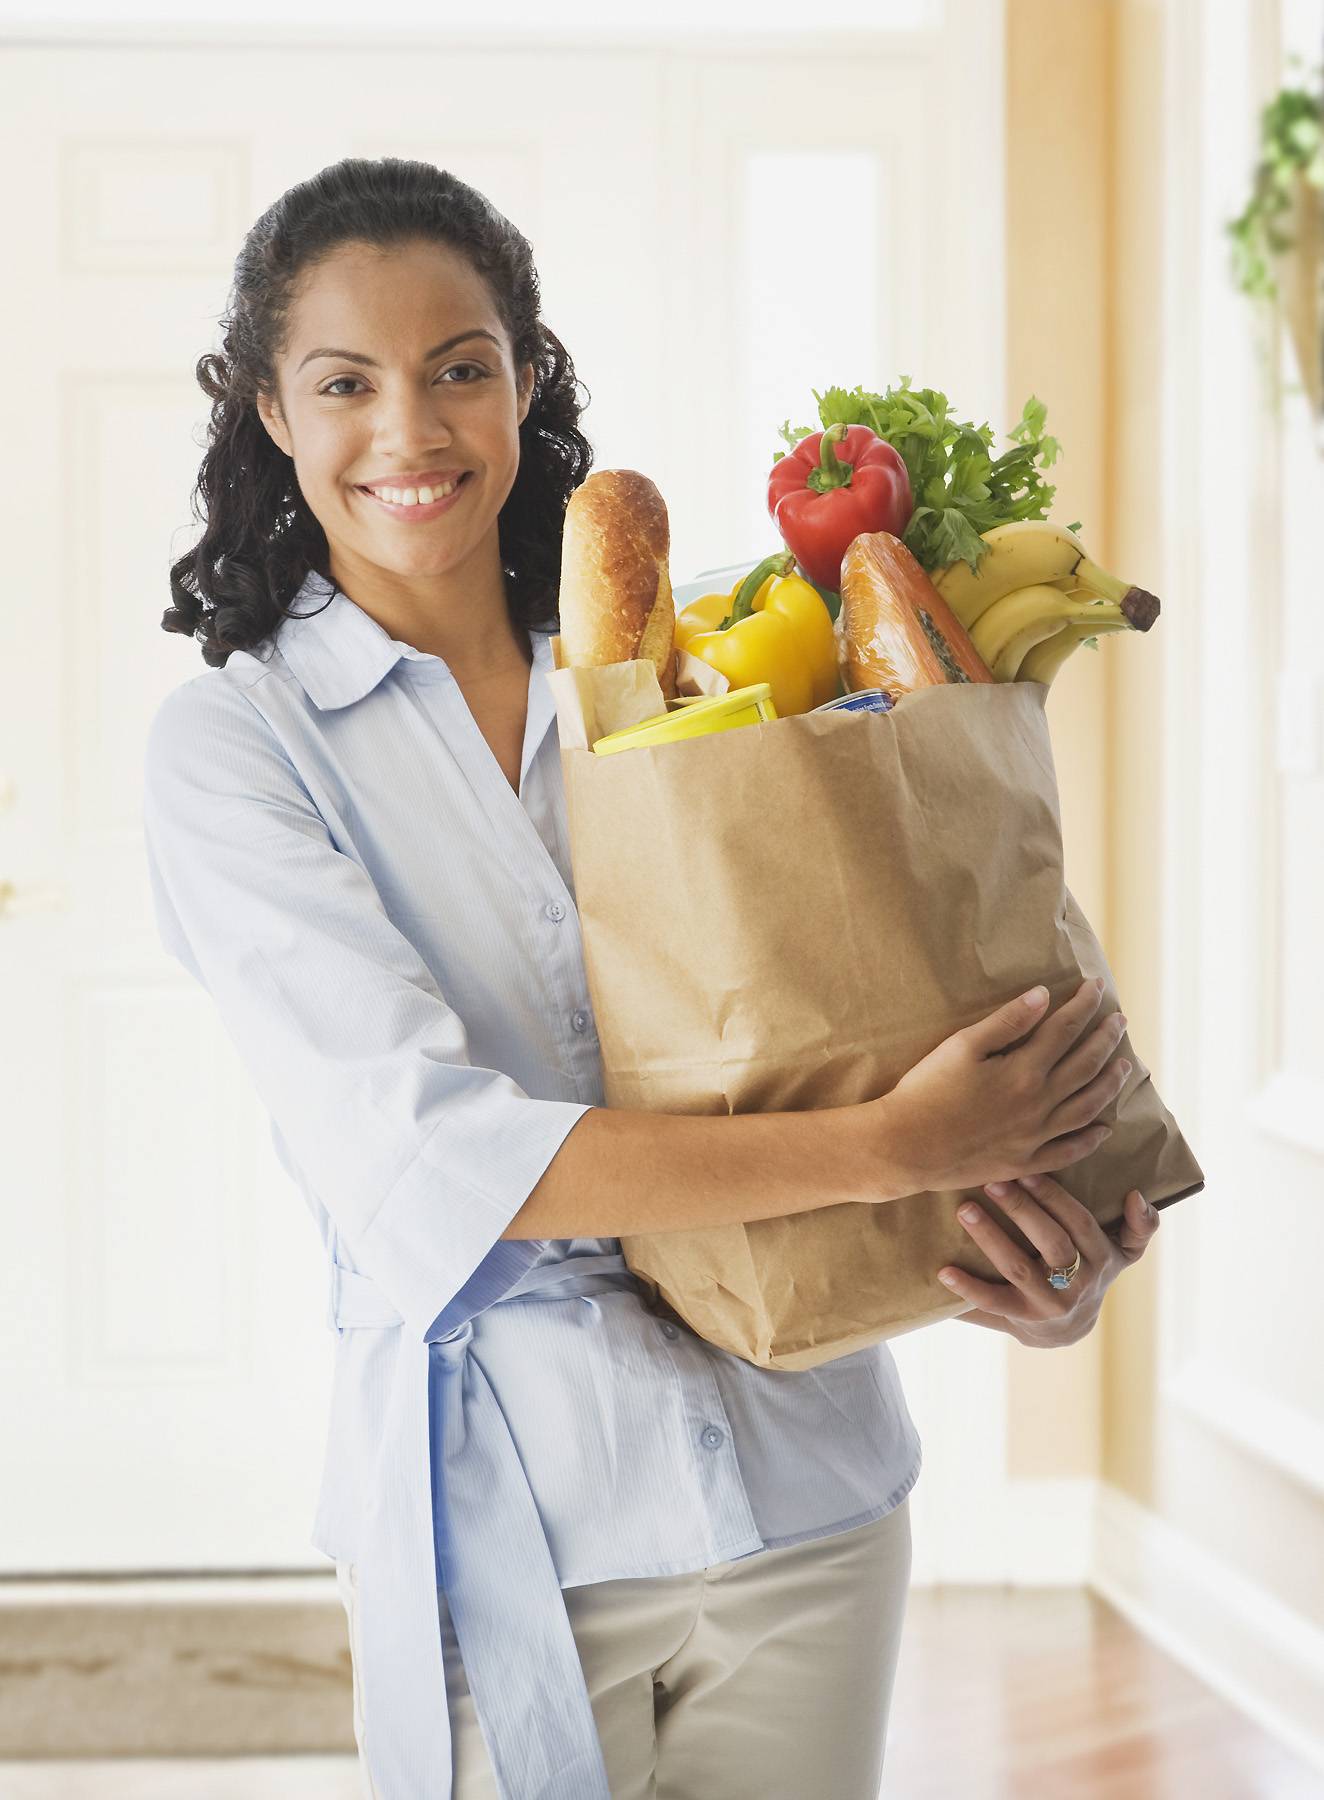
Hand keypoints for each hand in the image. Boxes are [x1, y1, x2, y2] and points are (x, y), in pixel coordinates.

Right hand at [880, 976, 1131, 1196]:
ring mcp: (1035, 1136)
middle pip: (1086, 1066)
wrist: (905, 1147)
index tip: (1096, 987)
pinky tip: (1103, 1129)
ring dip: (1110, 1084)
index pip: (1064, 1029)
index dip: (1084, 1005)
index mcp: (1023, 1071)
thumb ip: (1006, 1021)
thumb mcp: (962, 1046)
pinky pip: (1068, 1152)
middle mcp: (1038, 1104)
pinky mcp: (1024, 1161)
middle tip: (1119, 1021)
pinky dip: (1090, 1141)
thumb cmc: (926, 1091)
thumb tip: (1043, 995)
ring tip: (1124, 1067)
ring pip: (1087, 1107)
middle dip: (1106, 1039)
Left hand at [935, 1174, 1160, 1346]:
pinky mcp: (1021, 1321)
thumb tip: (1138, 1196)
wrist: (1071, 1330)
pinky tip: (944, 1271)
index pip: (1079, 1222)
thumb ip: (1140, 1226)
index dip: (1054, 1197)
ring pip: (1018, 1269)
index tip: (1026, 1169)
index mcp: (1101, 1257)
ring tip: (964, 1210)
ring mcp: (1049, 1304)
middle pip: (1050, 1242)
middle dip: (1020, 1209)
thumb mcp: (1124, 1252)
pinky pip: (993, 1305)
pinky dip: (968, 1289)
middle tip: (990, 1181)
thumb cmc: (1092, 1271)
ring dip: (990, 1238)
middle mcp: (1078, 1283)